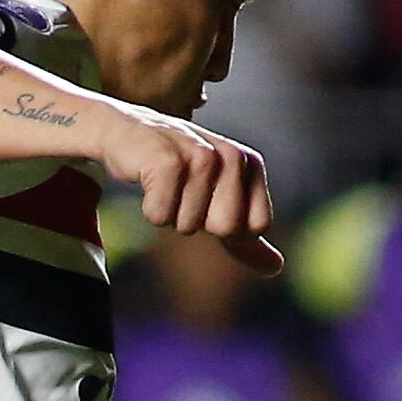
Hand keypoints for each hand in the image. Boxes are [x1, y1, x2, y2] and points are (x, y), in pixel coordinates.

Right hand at [97, 106, 273, 246]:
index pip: (256, 227)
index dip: (227, 227)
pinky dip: (149, 208)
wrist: (125, 131)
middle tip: (183, 192)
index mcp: (250, 163)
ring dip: (170, 213)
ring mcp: (201, 157)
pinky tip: (146, 178)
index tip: (207, 200)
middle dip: (197, 221)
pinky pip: (160, 217)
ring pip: (188, 226)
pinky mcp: (168, 162)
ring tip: (163, 184)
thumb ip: (246, 238)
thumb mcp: (216, 202)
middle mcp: (232, 156)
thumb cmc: (176, 172)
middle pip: (226, 229)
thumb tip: (276, 269)